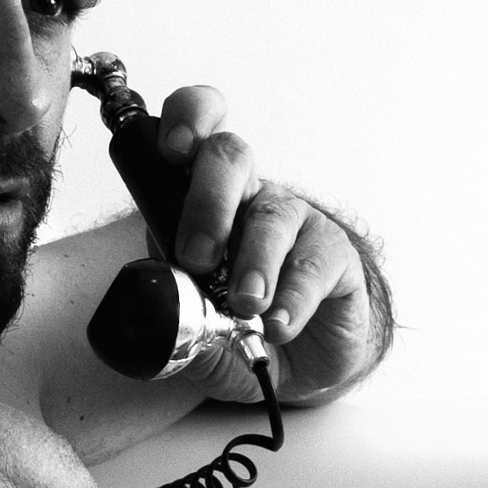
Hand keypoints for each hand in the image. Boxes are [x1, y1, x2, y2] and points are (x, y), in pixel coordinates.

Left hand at [154, 86, 388, 406]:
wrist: (293, 366)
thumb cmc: (231, 326)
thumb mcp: (187, 320)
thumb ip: (168, 307)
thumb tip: (154, 306)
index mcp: (200, 195)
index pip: (194, 127)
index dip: (185, 121)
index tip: (172, 150)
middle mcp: (246, 194)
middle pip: (230, 156)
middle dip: (208, 202)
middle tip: (197, 257)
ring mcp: (293, 219)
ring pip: (272, 216)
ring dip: (254, 261)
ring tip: (246, 305)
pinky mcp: (333, 253)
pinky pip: (313, 262)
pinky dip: (293, 298)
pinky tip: (279, 325)